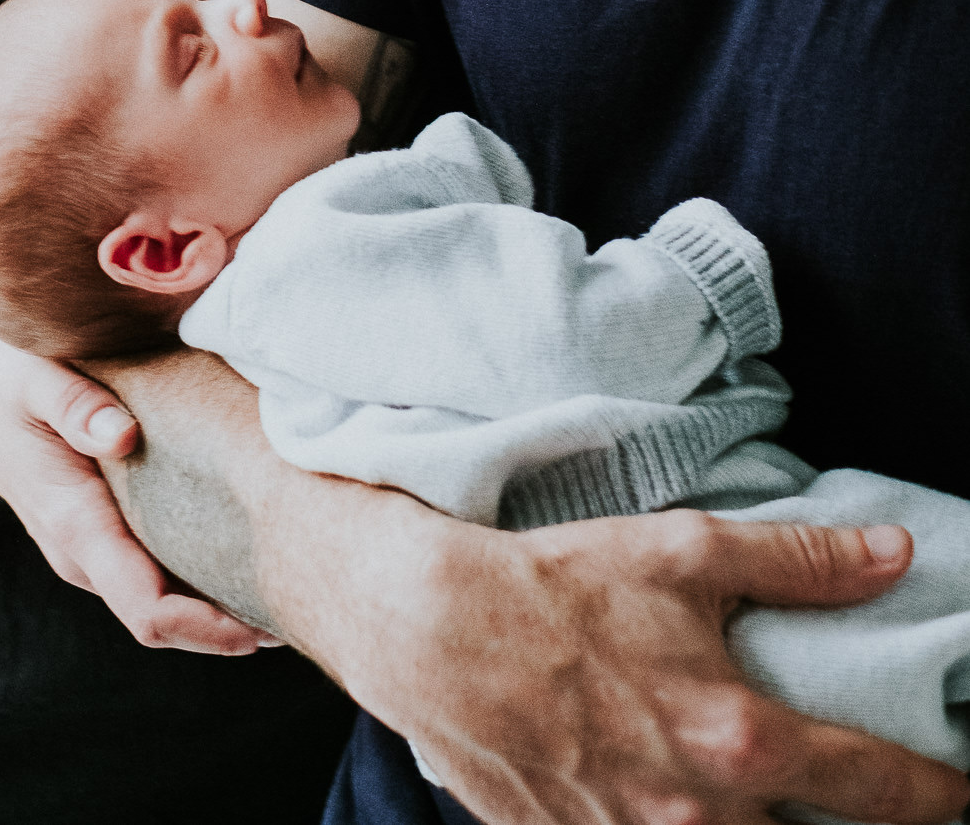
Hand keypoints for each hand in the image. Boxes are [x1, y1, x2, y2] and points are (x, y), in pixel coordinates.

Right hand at [0, 331, 271, 654]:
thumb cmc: (12, 386)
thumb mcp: (38, 380)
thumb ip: (76, 406)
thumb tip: (125, 434)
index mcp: (77, 528)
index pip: (146, 609)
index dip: (205, 628)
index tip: (260, 628)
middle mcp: (89, 556)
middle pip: (167, 622)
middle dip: (230, 628)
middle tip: (306, 610)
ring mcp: (97, 554)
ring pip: (166, 605)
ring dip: (221, 608)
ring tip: (293, 588)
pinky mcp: (108, 539)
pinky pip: (160, 577)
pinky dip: (203, 581)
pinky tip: (251, 557)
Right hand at [305, 503, 969, 824]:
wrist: (432, 632)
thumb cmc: (559, 584)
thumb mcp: (684, 551)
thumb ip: (798, 561)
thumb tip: (892, 556)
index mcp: (740, 740)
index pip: (881, 789)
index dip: (942, 795)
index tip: (968, 792)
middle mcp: (701, 816)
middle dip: (845, 817)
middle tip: (862, 789)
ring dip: (759, 820)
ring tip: (752, 784)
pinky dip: (673, 821)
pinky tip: (664, 788)